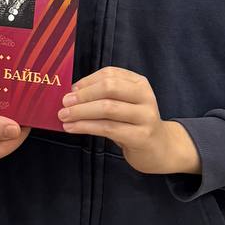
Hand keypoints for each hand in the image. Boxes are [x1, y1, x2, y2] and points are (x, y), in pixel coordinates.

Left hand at [57, 67, 200, 175]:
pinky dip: (86, 127)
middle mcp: (145, 96)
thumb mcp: (124, 105)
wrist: (160, 150)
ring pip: (107, 108)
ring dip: (81, 112)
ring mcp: (145, 116)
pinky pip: (108, 128)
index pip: (110, 74)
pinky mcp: (141, 136)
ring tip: (64, 117)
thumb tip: (72, 93)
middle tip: (64, 103)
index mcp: (139, 83)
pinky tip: (73, 128)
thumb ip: (104, 96)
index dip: (88, 80)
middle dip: (83, 95)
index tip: (71, 89)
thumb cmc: (134, 125)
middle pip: (109, 88)